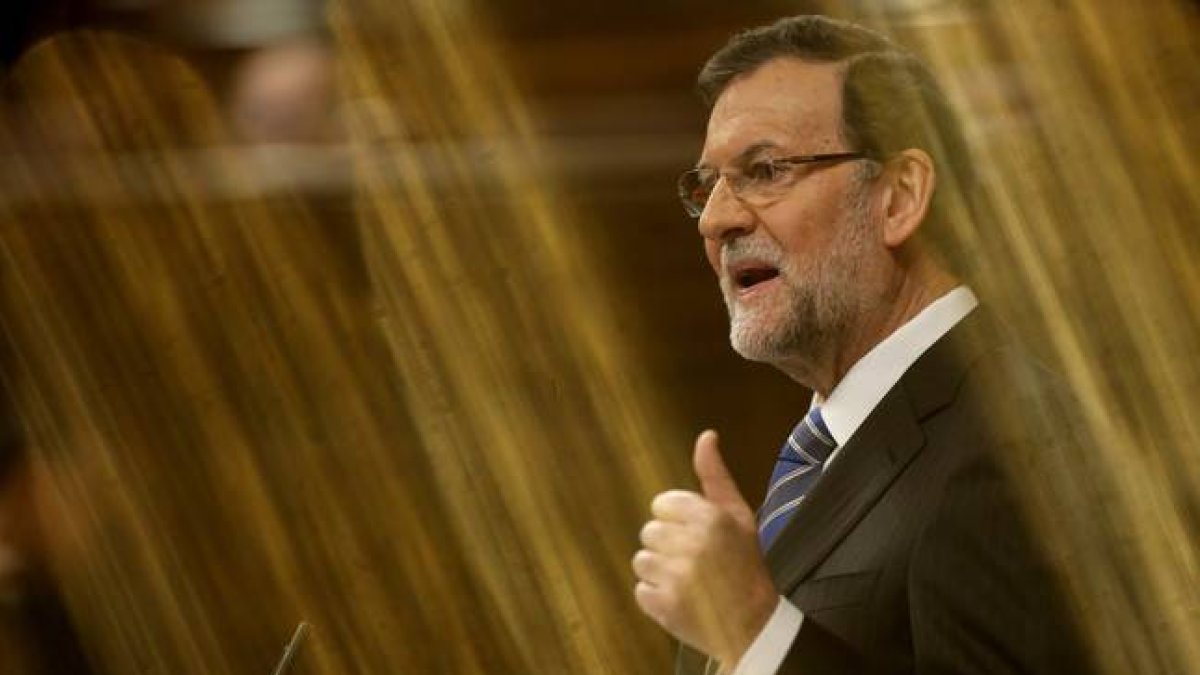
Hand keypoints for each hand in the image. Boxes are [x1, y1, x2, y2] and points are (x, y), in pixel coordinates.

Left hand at [632, 430, 777, 667]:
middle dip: (668, 546)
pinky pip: (641, 590)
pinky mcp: (663, 605)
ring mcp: (675, 576)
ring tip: (688, 582)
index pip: (661, 505)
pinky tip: (682, 599)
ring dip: (660, 572)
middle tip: (695, 562)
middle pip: (649, 532)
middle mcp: (691, 544)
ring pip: (642, 561)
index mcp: (709, 517)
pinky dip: (657, 597)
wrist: (753, 623)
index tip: (696, 536)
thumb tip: (706, 436)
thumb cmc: (745, 565)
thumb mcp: (738, 515)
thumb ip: (715, 475)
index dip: (677, 521)